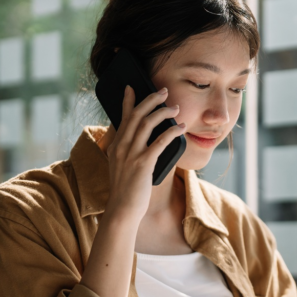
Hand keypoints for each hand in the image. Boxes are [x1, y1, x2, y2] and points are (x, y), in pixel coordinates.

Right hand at [103, 85, 184, 224]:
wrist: (122, 210)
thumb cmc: (126, 190)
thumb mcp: (121, 167)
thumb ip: (128, 152)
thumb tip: (143, 141)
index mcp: (115, 146)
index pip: (122, 118)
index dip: (127, 101)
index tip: (131, 87)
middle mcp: (121, 147)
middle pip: (136, 115)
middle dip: (151, 100)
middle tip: (164, 91)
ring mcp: (131, 154)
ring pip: (146, 124)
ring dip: (163, 112)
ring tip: (175, 108)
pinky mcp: (143, 164)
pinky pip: (159, 142)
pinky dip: (171, 132)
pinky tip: (181, 127)